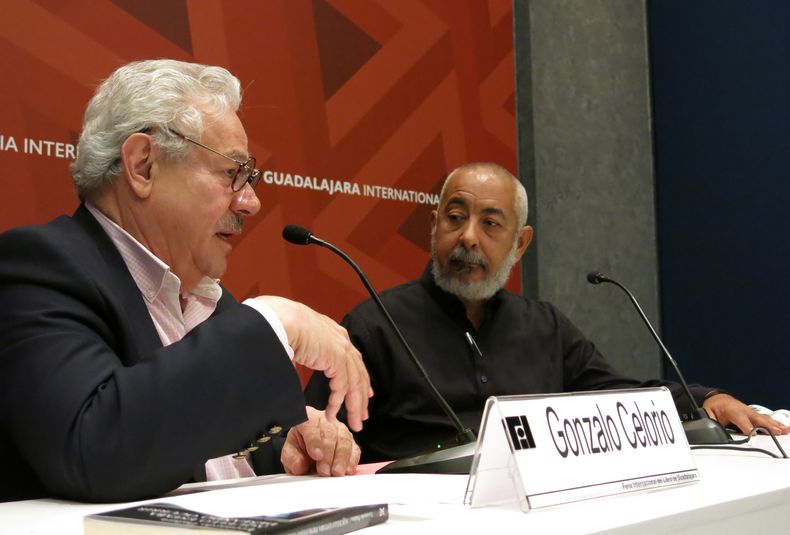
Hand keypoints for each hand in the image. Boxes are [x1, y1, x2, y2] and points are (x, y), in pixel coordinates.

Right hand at [254, 296, 371, 430]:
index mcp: (333, 333)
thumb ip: (302, 353)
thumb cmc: (281, 324)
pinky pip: (342, 387)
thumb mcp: (297, 339)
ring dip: (355, 405)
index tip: (364, 392)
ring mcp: (341, 349)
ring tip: (355, 422)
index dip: (359, 378)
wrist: (280, 319)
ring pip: (354, 383)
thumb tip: (292, 363)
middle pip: (358, 373)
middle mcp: (341, 341)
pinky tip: (332, 414)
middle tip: (363, 413)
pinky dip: (337, 403)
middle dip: (361, 396)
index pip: (353, 359)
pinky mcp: (337, 359)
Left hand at [281, 407, 360, 475]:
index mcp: (307, 418)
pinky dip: (352, 460)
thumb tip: (299, 466)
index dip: (314, 442)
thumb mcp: (289, 452)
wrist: (307, 447)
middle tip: (325, 471)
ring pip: (344, 440)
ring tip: (336, 472)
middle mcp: (325, 420)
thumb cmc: (299, 446)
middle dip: (328, 454)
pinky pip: (354, 448)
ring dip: (341, 458)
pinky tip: (347, 469)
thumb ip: (292, 458)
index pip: (311, 426)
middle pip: (330, 434)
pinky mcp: (349, 439)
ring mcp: (339, 428)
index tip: (316, 455)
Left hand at [703, 393, 789, 435]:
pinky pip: (766, 420)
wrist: (719, 399)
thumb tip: (712, 428)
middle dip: (766, 425)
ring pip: (764, 419)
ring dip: (774, 425)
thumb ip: (709, 421)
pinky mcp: (755, 416)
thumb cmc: (714, 406)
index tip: (752, 432)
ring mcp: (751, 412)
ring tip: (783, 430)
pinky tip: (784, 428)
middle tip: (775, 431)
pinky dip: (776, 424)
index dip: (746, 425)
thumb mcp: (707, 412)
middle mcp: (743, 410)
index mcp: (731, 409)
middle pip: (756, 418)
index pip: (739, 418)